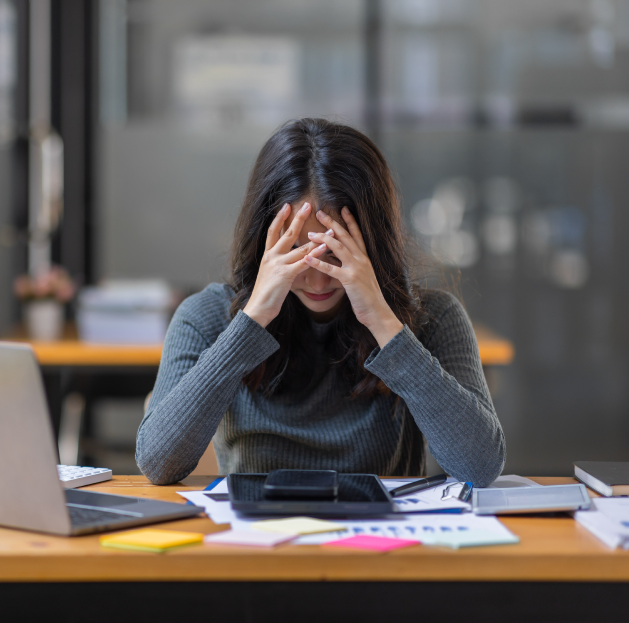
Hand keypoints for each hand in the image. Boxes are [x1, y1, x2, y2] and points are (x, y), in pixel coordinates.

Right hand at [243, 202, 330, 327]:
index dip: (279, 218)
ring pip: (299, 247)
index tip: (287, 205)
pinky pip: (303, 263)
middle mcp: (271, 256)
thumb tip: (289, 259)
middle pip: (286, 233)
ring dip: (316, 238)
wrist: (258, 308)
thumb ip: (279, 264)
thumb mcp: (271, 275)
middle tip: (307, 204)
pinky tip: (323, 249)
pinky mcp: (285, 275)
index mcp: (267, 255)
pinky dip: (314, 255)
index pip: (272, 231)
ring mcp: (278, 265)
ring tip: (329, 230)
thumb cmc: (267, 294)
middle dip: (297, 218)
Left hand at [305, 207, 402, 347]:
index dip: (350, 221)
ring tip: (309, 233)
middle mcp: (361, 259)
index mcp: (364, 258)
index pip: (357, 234)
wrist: (377, 312)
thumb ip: (352, 266)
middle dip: (332, 223)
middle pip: (345, 236)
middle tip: (320, 212)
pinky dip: (318, 262)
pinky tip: (308, 258)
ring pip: (338, 247)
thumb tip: (340, 260)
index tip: (342, 208)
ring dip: (323, 239)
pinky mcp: (350, 280)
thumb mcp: (361, 277)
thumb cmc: (368, 297)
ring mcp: (356, 268)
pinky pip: (331, 269)